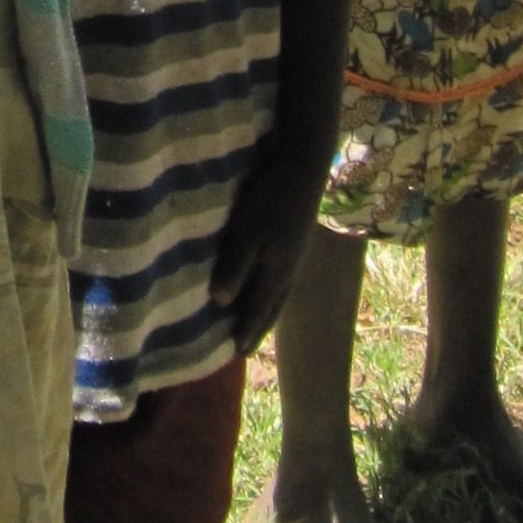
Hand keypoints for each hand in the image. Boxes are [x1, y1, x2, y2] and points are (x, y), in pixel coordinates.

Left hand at [216, 140, 329, 362]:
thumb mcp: (246, 233)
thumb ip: (234, 267)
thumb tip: (219, 302)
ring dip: (267, 311)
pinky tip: (269, 284)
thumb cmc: (270, 200)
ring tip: (258, 323)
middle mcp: (289, 270)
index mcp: (277, 273)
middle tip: (246, 347)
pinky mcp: (296, 240)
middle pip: (272, 306)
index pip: (259, 310)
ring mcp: (295, 255)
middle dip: (258, 327)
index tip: (237, 353)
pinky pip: (283, 278)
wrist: (303, 169)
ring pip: (280, 293)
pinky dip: (273, 291)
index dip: (247, 330)